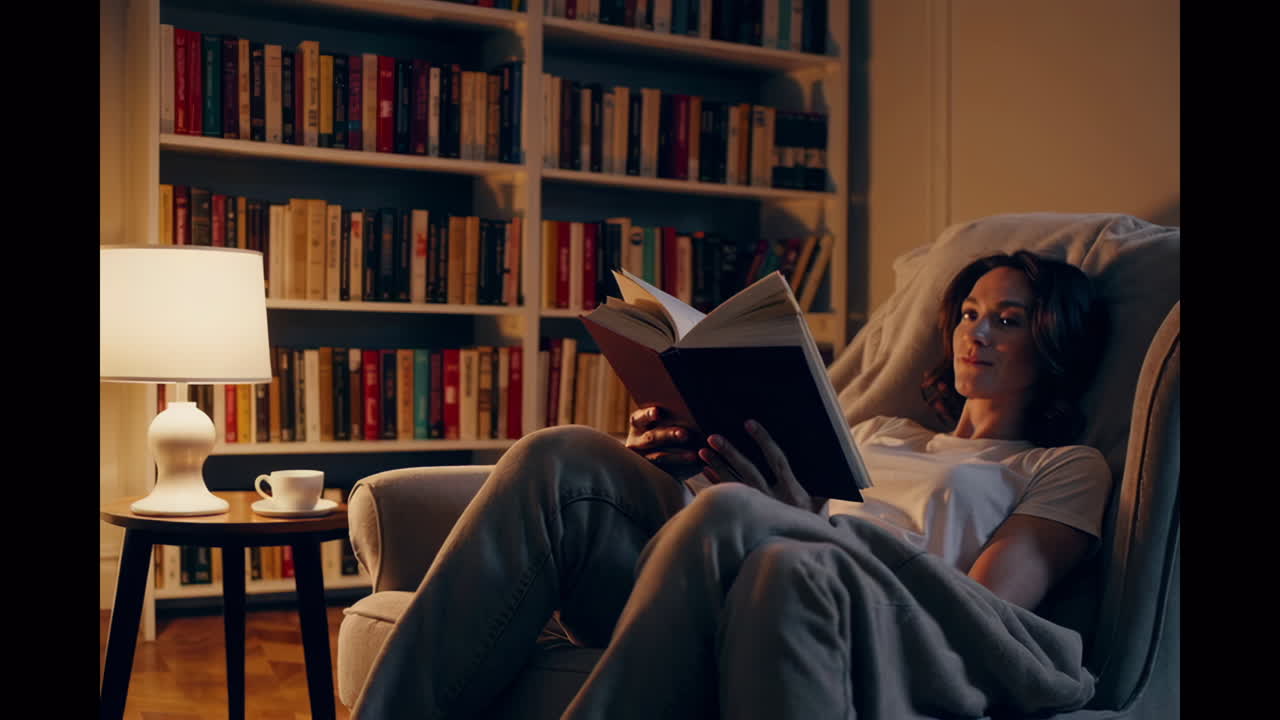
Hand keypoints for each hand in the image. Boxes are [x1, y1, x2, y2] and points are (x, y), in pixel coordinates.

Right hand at [625, 405, 701, 480]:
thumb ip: (671, 416)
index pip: (639, 418)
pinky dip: (684, 468)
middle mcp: (637, 442)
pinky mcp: (656, 471)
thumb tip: (689, 411)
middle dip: (669, 435)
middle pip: (652, 438)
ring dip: (678, 456)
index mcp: (637, 424)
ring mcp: (644, 458)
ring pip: (660, 457)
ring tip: (693, 455)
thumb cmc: (665, 427)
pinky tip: (697, 465)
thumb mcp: (662, 421)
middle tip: (685, 434)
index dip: (647, 414)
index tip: (657, 412)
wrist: (659, 454)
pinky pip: (669, 471)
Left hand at [698, 419, 826, 513]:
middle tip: (713, 437)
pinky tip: (706, 470)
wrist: (803, 551)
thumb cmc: (814, 522)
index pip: (777, 460)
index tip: (749, 424)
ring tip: (703, 451)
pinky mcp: (748, 518)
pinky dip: (717, 483)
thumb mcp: (822, 502)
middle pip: (749, 471)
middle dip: (731, 453)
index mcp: (794, 492)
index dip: (763, 440)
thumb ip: (819, 482)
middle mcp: (774, 501)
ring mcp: (759, 511)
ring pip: (735, 485)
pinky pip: (730, 498)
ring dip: (719, 466)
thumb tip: (820, 455)